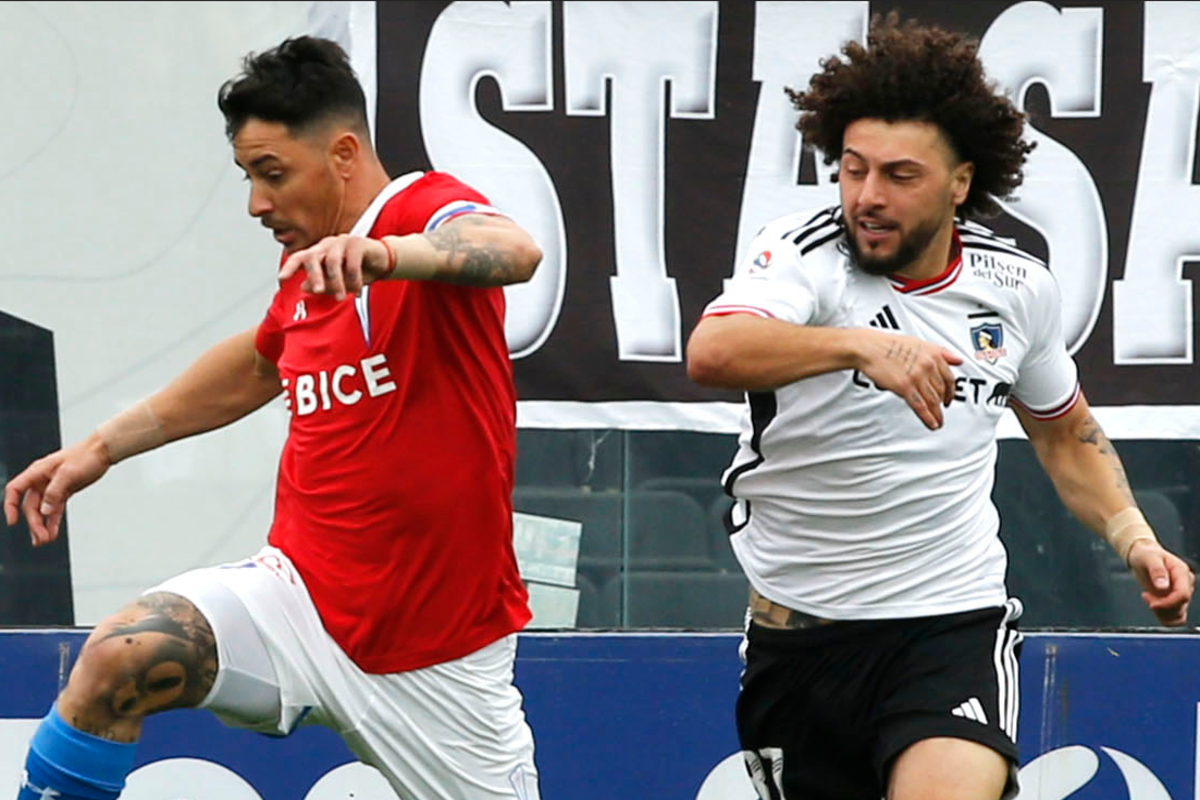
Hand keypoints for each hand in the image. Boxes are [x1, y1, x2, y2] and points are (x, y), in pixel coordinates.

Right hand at [2, 435, 110, 546]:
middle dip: (34, 523)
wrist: (102, 451)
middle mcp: (42, 480)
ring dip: (42, 525)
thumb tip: (44, 510)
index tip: (13, 521)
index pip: (15, 489)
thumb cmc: (85, 456)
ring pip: (42, 510)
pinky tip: (53, 532)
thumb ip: (55, 492)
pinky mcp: (64, 492)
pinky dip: (53, 520)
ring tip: (44, 541)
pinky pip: (55, 509)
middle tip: (41, 538)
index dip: (10, 505)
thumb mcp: (69, 473)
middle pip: (30, 505)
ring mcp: (52, 487)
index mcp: (37, 472)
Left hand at [278, 234, 392, 300]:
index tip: (281, 279)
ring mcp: (342, 241)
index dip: (289, 267)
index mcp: (319, 252)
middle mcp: (327, 244)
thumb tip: (303, 286)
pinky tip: (358, 290)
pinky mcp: (357, 242)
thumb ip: (322, 284)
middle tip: (318, 292)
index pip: (300, 257)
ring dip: (336, 282)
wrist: (382, 263)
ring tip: (341, 297)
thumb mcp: (338, 283)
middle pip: (313, 257)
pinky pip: (352, 262)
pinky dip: (354, 278)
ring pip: (333, 262)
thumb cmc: (357, 272)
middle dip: (314, 275)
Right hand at [857, 330, 962, 429]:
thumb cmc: (889, 345)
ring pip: (932, 400)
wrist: (869, 348)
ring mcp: (917, 377)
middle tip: (940, 410)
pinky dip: (928, 417)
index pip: (949, 377)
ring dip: (937, 414)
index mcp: (933, 355)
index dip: (951, 391)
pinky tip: (931, 423)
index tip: (949, 397)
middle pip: (941, 390)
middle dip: (942, 403)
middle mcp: (928, 365)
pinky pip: (920, 406)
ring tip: (938, 421)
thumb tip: (957, 360)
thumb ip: (942, 353)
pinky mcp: (905, 387)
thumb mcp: (920, 343)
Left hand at [1127, 540, 1194, 625]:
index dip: (1167, 603)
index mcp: (1182, 573)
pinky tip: (1153, 604)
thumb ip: (1157, 571)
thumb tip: (1163, 587)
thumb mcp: (1149, 558)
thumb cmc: (1145, 554)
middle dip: (1160, 605)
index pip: (1183, 595)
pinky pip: (1175, 618)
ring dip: (1161, 612)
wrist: (1142, 556)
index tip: (1150, 602)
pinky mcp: (1173, 600)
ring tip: (1149, 598)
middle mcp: (1185, 584)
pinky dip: (1163, 616)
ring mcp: (1180, 594)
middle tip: (1146, 595)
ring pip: (1178, 615)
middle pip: (1180, 606)